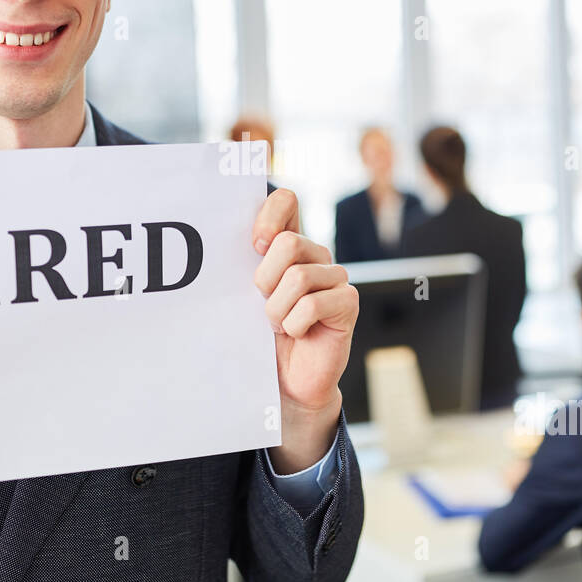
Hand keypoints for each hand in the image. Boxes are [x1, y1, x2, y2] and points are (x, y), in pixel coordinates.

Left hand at [252, 189, 358, 473]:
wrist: (285, 381)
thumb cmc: (261, 336)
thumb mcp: (246, 295)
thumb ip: (245, 264)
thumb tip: (233, 241)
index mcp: (289, 243)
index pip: (286, 200)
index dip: (269, 215)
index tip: (253, 245)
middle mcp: (316, 253)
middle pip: (288, 242)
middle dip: (265, 281)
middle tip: (264, 306)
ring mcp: (336, 276)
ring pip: (298, 276)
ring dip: (277, 310)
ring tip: (279, 325)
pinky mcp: (348, 302)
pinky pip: (313, 303)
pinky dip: (295, 324)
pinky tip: (298, 334)